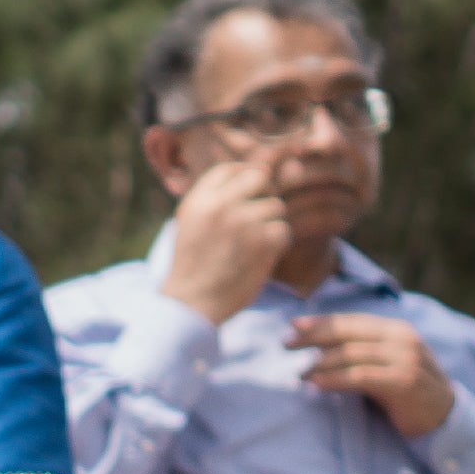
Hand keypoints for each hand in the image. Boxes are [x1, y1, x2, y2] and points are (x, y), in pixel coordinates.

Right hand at [159, 159, 291, 324]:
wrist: (191, 305)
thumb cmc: (193, 266)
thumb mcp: (191, 225)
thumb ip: (215, 200)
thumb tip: (259, 173)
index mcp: (197, 201)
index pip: (229, 168)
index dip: (243, 176)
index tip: (246, 193)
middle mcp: (219, 206)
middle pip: (259, 176)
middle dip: (263, 193)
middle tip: (256, 216)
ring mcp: (242, 222)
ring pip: (275, 206)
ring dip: (269, 225)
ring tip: (250, 246)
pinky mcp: (262, 240)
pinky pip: (283, 229)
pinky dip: (276, 245)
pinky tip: (258, 257)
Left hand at [295, 312, 456, 437]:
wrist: (441, 415)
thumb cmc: (401, 390)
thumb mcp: (380, 365)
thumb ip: (356, 352)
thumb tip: (312, 347)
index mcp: (394, 330)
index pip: (352, 320)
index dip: (321, 322)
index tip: (292, 327)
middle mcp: (402, 338)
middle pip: (349, 332)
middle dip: (314, 336)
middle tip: (285, 345)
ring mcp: (406, 358)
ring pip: (352, 353)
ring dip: (320, 363)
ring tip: (298, 374)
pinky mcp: (405, 381)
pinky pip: (362, 376)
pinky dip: (335, 379)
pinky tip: (315, 385)